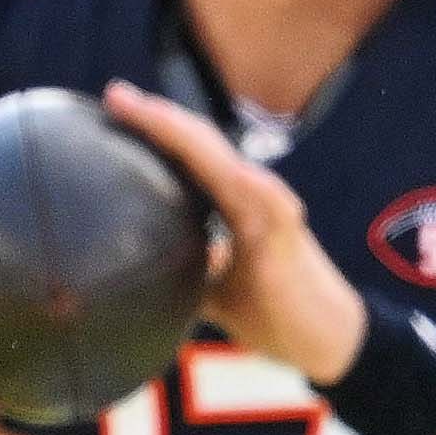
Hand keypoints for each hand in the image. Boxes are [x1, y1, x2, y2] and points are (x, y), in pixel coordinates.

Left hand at [102, 85, 368, 390]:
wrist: (324, 340)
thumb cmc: (272, 312)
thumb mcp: (211, 291)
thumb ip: (183, 270)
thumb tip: (135, 276)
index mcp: (230, 204)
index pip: (187, 156)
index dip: (152, 130)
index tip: (111, 107)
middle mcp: (249, 196)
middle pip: (200, 145)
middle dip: (158, 118)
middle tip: (115, 94)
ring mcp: (270, 211)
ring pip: (226, 162)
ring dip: (190, 137)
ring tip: (155, 114)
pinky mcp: (290, 236)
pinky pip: (272, 204)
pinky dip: (254, 185)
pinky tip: (233, 170)